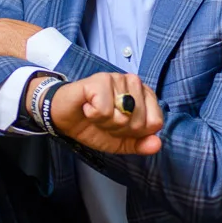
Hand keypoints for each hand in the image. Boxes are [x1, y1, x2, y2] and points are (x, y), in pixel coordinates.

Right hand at [48, 73, 163, 154]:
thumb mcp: (120, 142)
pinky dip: (93, 115)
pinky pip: (105, 110)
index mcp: (145, 96)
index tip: (120, 127)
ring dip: (105, 123)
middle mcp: (135, 83)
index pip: (156, 122)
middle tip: (105, 120)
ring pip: (123, 117)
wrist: (64, 118)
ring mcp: (118, 78)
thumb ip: (140, 144)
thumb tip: (157, 144)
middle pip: (140, 122)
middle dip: (119, 129)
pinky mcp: (101, 79)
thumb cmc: (94, 125)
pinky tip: (87, 107)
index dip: (135, 133)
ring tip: (95, 113)